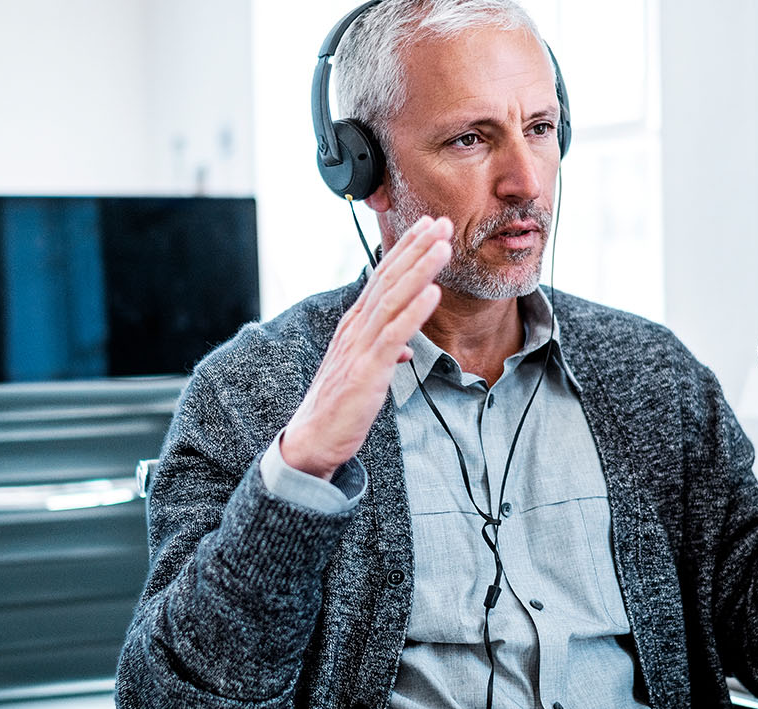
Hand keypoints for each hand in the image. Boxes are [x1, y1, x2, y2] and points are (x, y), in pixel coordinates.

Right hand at [282, 216, 451, 478]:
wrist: (314, 437)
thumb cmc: (339, 404)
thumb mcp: (365, 371)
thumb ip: (384, 352)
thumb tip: (404, 349)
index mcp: (354, 325)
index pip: (382, 278)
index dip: (406, 250)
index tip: (428, 227)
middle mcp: (355, 328)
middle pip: (388, 279)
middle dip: (416, 248)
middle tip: (442, 221)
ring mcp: (360, 347)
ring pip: (393, 299)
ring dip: (420, 270)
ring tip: (443, 247)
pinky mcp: (367, 370)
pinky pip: (393, 335)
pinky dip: (414, 312)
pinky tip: (433, 293)